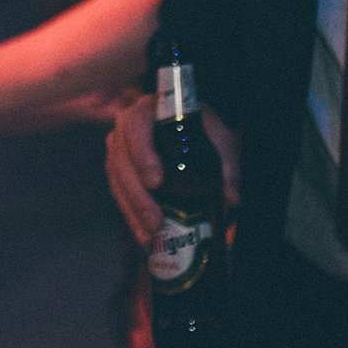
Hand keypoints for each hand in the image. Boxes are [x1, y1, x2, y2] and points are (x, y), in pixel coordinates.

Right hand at [105, 94, 239, 244]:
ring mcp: (120, 150)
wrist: (194, 131)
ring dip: (132, 210)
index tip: (156, 182)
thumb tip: (230, 198)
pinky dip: (131, 216)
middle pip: (121, 160)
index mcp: (149, 111)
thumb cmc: (205, 130)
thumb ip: (227, 166)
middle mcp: (127, 129)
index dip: (142, 154)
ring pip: (117, 180)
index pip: (135, 126)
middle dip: (137, 195)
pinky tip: (144, 236)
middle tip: (156, 222)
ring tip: (150, 236)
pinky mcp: (119, 171)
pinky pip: (119, 193)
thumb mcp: (221, 140)